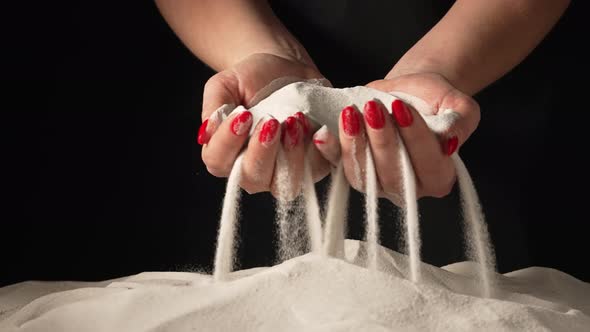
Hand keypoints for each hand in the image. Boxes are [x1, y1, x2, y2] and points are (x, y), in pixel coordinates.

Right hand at [198, 53, 331, 196]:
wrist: (285, 67)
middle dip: (262, 152)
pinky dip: (319, 153)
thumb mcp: (225, 84)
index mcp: (225, 155)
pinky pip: (318, 170)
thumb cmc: (251, 79)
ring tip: (294, 120)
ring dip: (291, 156)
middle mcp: (253, 170)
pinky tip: (319, 131)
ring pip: (286, 184)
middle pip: (252, 179)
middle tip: (271, 121)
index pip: (218, 161)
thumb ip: (214, 108)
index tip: (242, 114)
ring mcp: (284, 172)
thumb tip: (207, 132)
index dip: (228, 142)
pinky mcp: (314, 165)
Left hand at [316, 72, 480, 202]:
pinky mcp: (353, 171)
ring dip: (355, 145)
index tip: (402, 109)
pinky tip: (323, 134)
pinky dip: (329, 151)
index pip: (429, 166)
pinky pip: (337, 167)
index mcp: (438, 177)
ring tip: (351, 113)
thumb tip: (450, 142)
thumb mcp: (458, 105)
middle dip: (382, 141)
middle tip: (374, 108)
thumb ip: (462, 122)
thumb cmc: (433, 101)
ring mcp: (376, 184)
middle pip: (392, 175)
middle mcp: (407, 188)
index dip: (415, 139)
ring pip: (363, 176)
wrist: (407, 92)